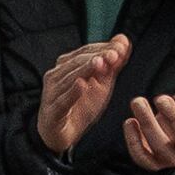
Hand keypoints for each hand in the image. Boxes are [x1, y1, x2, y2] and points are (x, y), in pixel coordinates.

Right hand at [35, 32, 130, 153]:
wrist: (61, 134)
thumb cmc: (79, 105)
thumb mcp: (100, 83)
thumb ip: (112, 64)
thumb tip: (123, 40)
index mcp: (67, 66)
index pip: (86, 51)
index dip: (103, 47)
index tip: (121, 46)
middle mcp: (56, 76)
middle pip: (77, 62)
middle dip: (97, 56)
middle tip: (114, 54)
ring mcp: (51, 93)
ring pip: (69, 78)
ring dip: (85, 69)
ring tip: (100, 63)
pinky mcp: (52, 112)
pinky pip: (62, 101)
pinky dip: (72, 92)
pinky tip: (82, 85)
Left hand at [122, 73, 174, 171]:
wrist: (170, 119)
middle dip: (172, 117)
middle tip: (160, 98)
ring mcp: (173, 158)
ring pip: (161, 147)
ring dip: (148, 123)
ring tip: (138, 102)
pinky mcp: (153, 162)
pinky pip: (142, 157)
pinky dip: (134, 141)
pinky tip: (129, 122)